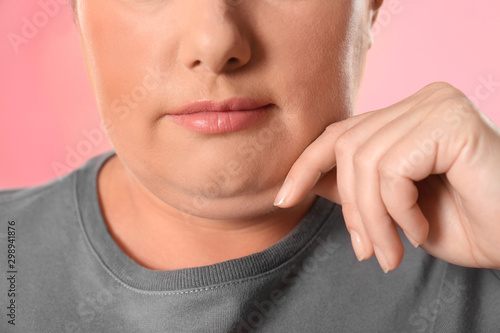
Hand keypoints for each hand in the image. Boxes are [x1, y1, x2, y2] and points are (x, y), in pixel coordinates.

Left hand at [274, 82, 499, 272]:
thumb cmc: (466, 223)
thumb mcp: (396, 207)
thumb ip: (357, 186)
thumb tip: (308, 182)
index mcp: (407, 115)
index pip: (340, 133)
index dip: (305, 165)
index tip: (283, 199)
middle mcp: (422, 100)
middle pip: (347, 149)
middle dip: (349, 208)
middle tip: (368, 251)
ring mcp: (436, 105)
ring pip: (365, 162)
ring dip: (372, 219)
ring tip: (392, 251)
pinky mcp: (450, 122)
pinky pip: (392, 170)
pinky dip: (399, 211)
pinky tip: (420, 230)